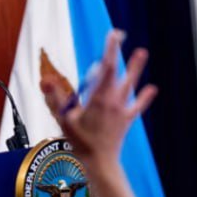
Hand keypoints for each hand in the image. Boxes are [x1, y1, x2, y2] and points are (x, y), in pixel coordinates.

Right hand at [40, 29, 156, 170]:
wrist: (99, 162)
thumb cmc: (80, 142)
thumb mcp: (64, 119)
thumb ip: (55, 98)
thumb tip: (45, 80)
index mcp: (99, 97)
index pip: (106, 67)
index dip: (110, 49)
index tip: (113, 34)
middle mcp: (113, 100)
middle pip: (117, 71)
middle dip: (118, 53)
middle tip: (121, 35)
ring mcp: (121, 109)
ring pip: (129, 84)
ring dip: (135, 68)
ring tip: (142, 52)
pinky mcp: (126, 120)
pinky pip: (137, 106)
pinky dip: (143, 97)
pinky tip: (152, 88)